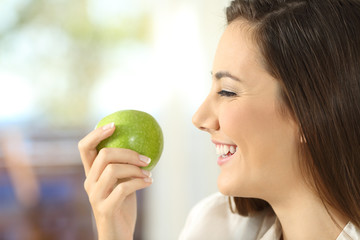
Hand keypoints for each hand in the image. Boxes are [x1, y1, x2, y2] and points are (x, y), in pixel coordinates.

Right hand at [78, 123, 152, 239]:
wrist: (118, 234)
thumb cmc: (122, 205)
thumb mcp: (122, 182)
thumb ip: (125, 167)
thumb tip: (144, 146)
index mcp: (91, 174)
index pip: (85, 148)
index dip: (96, 134)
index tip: (114, 125)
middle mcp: (89, 183)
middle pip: (103, 155)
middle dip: (127, 152)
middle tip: (146, 157)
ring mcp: (95, 196)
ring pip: (113, 170)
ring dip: (135, 169)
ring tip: (149, 172)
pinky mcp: (105, 208)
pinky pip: (123, 188)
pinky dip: (140, 182)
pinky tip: (149, 182)